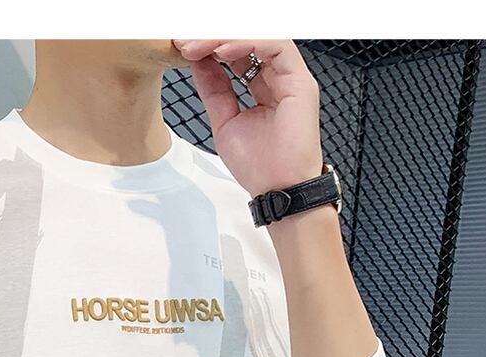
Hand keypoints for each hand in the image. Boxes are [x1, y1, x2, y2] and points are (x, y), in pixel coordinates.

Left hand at [172, 39, 322, 198]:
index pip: (239, 53)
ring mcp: (292, 78)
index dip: (212, 47)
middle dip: (214, 38)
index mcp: (266, 87)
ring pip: (260, 37)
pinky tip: (221, 52)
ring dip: (225, 38)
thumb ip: (214, 90)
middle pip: (248, 41)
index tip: (184, 49)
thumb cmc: (260, 167)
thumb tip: (198, 63)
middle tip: (186, 42)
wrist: (277, 190)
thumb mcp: (224, 122)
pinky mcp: (301, 82)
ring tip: (198, 47)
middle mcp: (281, 78)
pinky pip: (275, 46)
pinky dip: (246, 44)